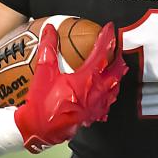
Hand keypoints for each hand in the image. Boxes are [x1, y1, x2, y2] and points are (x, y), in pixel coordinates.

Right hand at [14, 22, 126, 152]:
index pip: (102, 53)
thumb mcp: (43, 72)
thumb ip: (48, 48)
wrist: (39, 129)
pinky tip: (108, 92)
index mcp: (86, 79)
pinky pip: (108, 103)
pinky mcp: (94, 116)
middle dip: (118, 58)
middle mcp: (96, 92)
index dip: (107, 39)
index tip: (110, 28)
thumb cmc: (41, 101)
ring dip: (117, 75)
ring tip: (118, 67)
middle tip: (118, 49)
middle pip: (116, 71)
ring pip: (115, 88)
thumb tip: (49, 28)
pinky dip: (111, 93)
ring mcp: (97, 106)